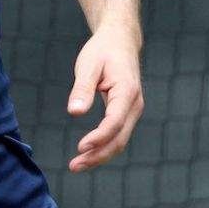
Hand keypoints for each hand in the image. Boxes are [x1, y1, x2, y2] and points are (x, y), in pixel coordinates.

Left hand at [66, 21, 143, 171]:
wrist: (119, 40)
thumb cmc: (103, 50)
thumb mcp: (88, 64)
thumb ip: (82, 88)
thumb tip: (74, 112)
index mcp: (127, 91)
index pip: (114, 122)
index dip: (99, 137)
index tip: (80, 147)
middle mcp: (134, 105)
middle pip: (119, 139)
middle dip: (98, 155)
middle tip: (74, 166)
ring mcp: (132, 110)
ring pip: (119, 140)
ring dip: (100, 155)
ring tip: (77, 164)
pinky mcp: (126, 112)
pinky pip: (117, 134)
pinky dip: (103, 146)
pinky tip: (87, 152)